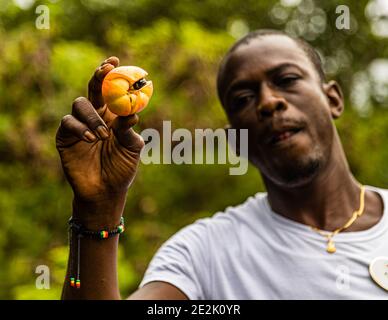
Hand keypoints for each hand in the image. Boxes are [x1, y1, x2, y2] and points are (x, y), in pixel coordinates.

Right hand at [56, 57, 144, 224]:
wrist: (105, 191)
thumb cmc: (122, 168)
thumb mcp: (132, 148)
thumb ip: (129, 130)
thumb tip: (132, 113)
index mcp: (113, 116)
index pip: (111, 91)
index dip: (111, 75)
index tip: (116, 61)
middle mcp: (95, 116)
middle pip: (92, 90)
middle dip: (98, 77)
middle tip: (105, 71)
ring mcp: (79, 125)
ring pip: (79, 104)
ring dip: (93, 116)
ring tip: (104, 135)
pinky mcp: (65, 137)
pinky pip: (68, 123)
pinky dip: (81, 128)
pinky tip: (92, 139)